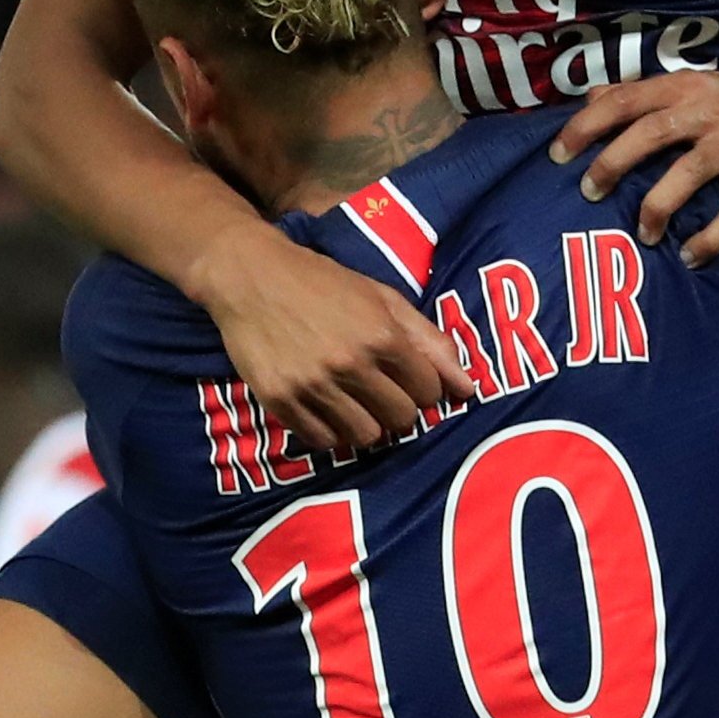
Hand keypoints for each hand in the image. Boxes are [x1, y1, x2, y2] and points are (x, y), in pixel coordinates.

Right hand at [193, 222, 476, 453]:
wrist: (251, 276)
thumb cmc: (324, 283)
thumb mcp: (382, 299)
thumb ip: (429, 341)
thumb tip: (467, 388)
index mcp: (381, 335)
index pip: (429, 392)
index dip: (423, 388)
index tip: (407, 379)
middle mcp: (350, 364)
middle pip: (401, 419)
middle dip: (399, 409)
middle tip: (381, 392)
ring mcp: (313, 385)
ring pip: (365, 436)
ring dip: (366, 424)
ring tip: (353, 402)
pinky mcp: (280, 400)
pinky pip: (323, 440)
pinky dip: (331, 431)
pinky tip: (326, 407)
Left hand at [549, 71, 718, 263]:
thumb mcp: (689, 91)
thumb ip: (640, 96)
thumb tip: (589, 98)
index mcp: (684, 87)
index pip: (625, 100)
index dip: (587, 126)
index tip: (557, 155)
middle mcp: (710, 110)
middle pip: (652, 132)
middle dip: (613, 163)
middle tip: (589, 193)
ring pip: (690, 171)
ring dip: (658, 205)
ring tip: (644, 234)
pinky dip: (711, 238)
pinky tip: (690, 256)